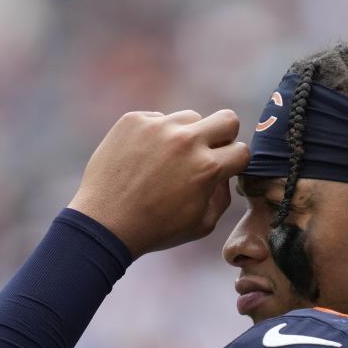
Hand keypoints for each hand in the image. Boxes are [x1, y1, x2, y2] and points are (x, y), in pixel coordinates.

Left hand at [69, 109, 249, 256]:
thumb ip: (223, 196)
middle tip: (207, 152)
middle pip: (226, 119)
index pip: (242, 151)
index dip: (235, 163)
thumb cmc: (156, 229)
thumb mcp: (202, 224)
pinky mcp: (134, 120)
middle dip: (223, 136)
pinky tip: (143, 159)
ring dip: (186, 135)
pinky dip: (155, 136)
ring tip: (167, 161)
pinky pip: (157, 119)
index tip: (224, 169)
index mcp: (207, 168)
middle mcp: (186, 141)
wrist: (105, 224)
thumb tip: (225, 174)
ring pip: (189, 118)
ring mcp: (158, 126)